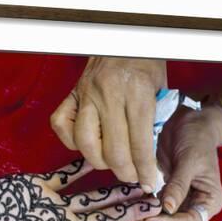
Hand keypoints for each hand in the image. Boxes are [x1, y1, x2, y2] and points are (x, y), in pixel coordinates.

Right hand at [50, 57, 166, 192]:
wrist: (123, 38)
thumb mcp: (160, 92)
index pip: (140, 144)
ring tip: (110, 163)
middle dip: (124, 172)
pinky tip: (86, 143)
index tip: (148, 182)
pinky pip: (61, 127)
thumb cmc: (145, 65)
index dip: (144, 170)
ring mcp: (86, 95)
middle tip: (131, 176)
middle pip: (112, 151)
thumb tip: (148, 161)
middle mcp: (109, 95)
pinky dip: (71, 142)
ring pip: (85, 144)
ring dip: (99, 161)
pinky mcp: (70, 95)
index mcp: (137, 93)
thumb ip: (153, 124)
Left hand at [137, 104, 221, 220]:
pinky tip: (131, 203)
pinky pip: (153, 212)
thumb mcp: (189, 160)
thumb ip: (178, 185)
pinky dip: (143, 211)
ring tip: (131, 210)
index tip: (150, 220)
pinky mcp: (165, 198)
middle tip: (135, 216)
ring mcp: (180, 204)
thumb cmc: (196, 138)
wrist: (191, 123)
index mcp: (210, 202)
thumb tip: (168, 209)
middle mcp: (196, 207)